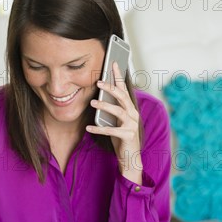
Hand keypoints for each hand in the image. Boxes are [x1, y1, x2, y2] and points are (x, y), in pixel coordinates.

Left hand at [86, 62, 142, 182]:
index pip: (124, 89)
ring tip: (93, 102)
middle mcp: (133, 114)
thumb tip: (98, 99)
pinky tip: (88, 127)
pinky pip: (111, 130)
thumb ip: (111, 111)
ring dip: (105, 106)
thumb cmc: (121, 139)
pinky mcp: (127, 136)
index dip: (119, 76)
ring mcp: (132, 125)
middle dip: (111, 87)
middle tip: (98, 81)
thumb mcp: (116, 122)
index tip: (113, 63)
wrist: (131, 158)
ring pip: (118, 111)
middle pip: (122, 97)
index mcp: (130, 109)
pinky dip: (98, 129)